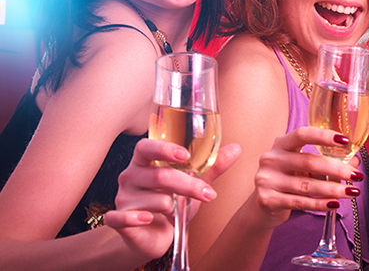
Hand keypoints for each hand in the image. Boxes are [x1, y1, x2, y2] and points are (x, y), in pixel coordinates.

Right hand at [105, 138, 240, 260]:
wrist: (152, 236)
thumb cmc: (171, 203)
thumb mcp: (193, 183)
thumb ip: (212, 166)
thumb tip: (237, 148)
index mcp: (145, 161)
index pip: (146, 147)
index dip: (164, 148)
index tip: (185, 154)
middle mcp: (130, 176)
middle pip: (158, 176)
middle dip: (187, 185)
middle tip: (207, 194)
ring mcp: (122, 198)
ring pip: (153, 199)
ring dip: (173, 207)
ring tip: (177, 211)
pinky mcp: (117, 219)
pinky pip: (122, 217)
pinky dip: (137, 218)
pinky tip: (149, 219)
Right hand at [252, 127, 365, 225]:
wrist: (262, 206)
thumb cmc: (288, 180)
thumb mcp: (303, 166)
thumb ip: (327, 161)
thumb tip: (354, 161)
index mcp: (281, 144)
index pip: (303, 134)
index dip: (324, 136)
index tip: (345, 141)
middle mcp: (272, 159)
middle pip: (309, 161)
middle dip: (337, 169)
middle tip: (356, 175)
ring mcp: (267, 180)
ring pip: (307, 185)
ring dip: (333, 190)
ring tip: (351, 192)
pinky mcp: (267, 199)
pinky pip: (300, 202)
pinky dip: (320, 204)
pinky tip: (334, 204)